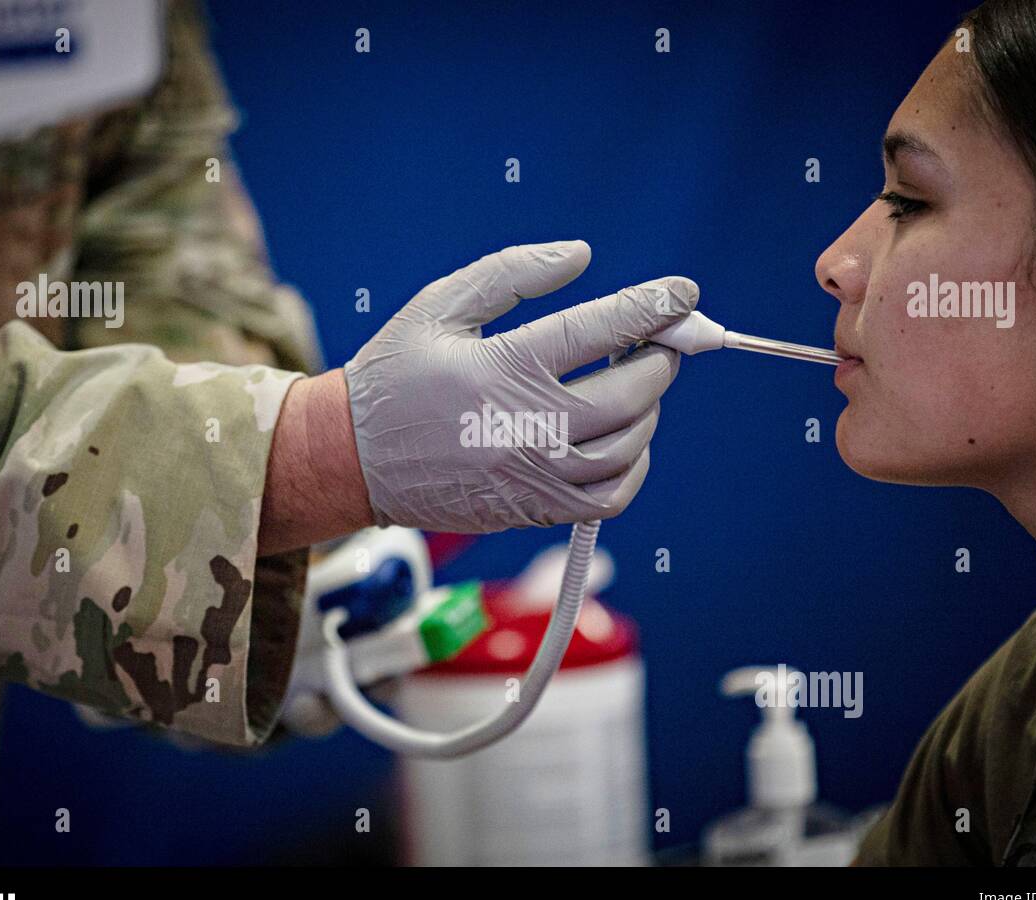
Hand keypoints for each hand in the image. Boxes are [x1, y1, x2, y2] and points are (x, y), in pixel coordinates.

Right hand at [343, 240, 697, 531]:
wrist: (350, 458)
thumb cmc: (395, 374)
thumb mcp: (441, 305)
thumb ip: (512, 273)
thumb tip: (581, 255)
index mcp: (504, 368)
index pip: (601, 330)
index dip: (652, 307)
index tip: (685, 291)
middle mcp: (528, 426)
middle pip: (631, 392)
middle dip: (660, 359)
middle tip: (660, 340)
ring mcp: (535, 475)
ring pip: (630, 446)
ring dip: (649, 409)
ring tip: (636, 383)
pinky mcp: (534, 508)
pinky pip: (610, 496)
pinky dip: (633, 466)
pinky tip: (622, 438)